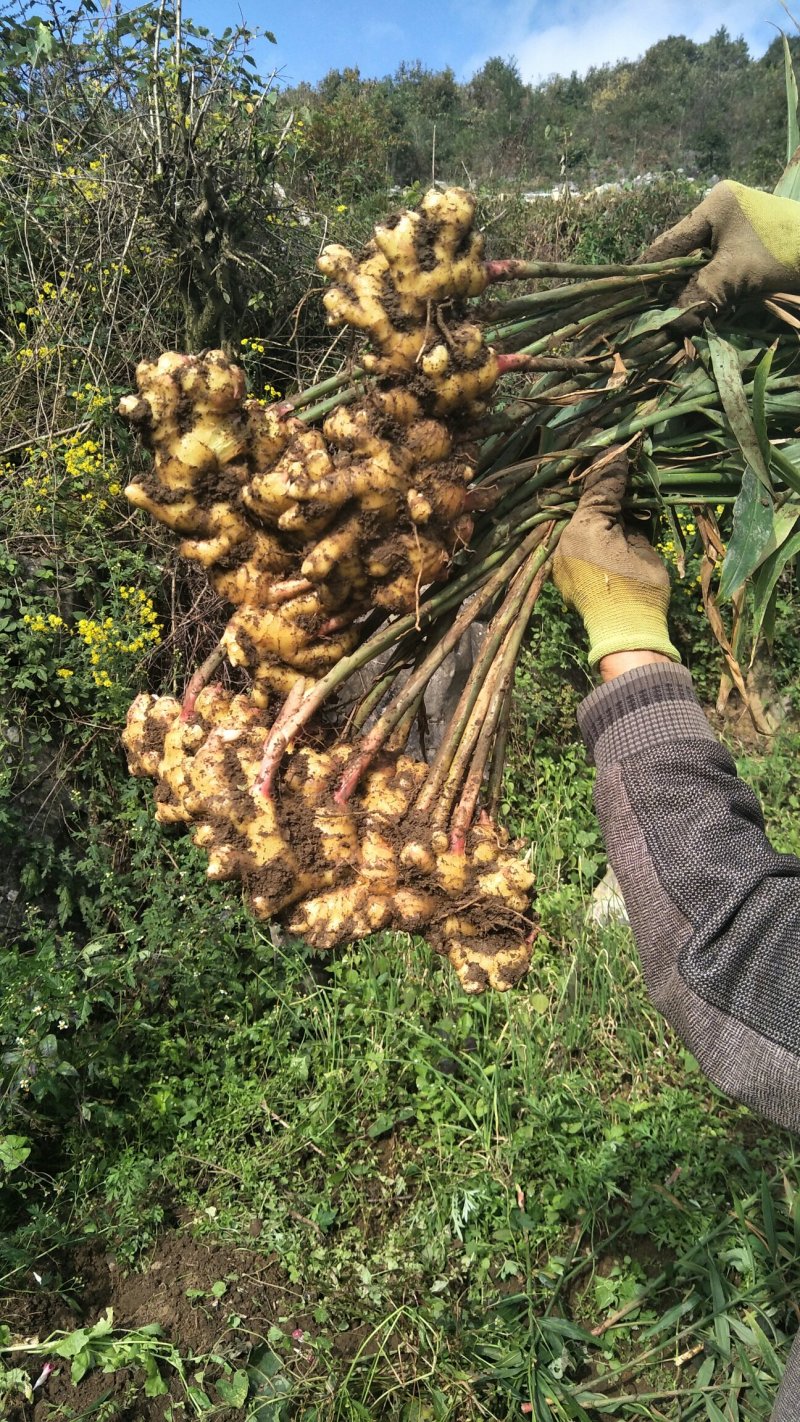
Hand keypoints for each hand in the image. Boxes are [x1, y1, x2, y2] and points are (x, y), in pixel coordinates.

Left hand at [552, 449, 679, 668]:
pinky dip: (586, 532)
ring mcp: (561, 556)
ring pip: (576, 522)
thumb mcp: (642, 547)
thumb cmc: (639, 592)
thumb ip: (630, 521)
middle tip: (617, 466)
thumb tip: (624, 507)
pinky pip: (572, 542)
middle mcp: (566, 539)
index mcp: (586, 528)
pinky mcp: (561, 573)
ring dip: (593, 510)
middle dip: (601, 488)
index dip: (614, 470)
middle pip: (585, 504)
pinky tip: (603, 525)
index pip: (601, 489)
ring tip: (611, 491)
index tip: (623, 451)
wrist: (626, 635)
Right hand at [641, 181, 799, 325]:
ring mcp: (736, 229)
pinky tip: (695, 311)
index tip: (629, 299)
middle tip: (648, 315)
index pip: (669, 243)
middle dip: (667, 286)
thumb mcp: (735, 276)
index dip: (648, 273)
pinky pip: (716, 271)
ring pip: (698, 265)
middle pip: (681, 254)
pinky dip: (707, 291)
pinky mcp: (748, 248)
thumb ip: (697, 296)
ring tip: (667, 318)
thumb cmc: (784, 254)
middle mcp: (721, 212)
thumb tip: (666, 325)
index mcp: (714, 205)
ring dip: (686, 292)